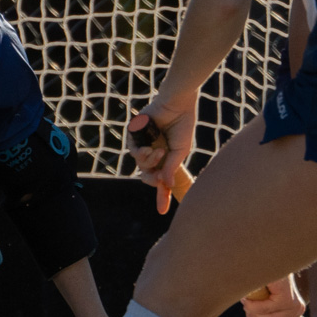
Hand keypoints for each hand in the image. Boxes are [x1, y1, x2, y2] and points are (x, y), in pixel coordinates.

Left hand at [127, 95, 196, 214]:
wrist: (178, 104)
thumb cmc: (182, 125)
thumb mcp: (180, 151)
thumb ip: (171, 167)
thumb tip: (167, 185)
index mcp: (165, 157)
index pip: (161, 180)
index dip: (162, 196)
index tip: (162, 212)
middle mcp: (153, 152)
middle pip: (147, 175)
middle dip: (153, 181)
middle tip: (160, 181)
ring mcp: (143, 143)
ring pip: (140, 164)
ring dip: (150, 163)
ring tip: (160, 152)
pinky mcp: (134, 135)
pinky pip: (134, 152)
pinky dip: (142, 154)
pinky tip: (152, 149)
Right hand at [243, 276, 312, 316]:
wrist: (257, 260)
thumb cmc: (256, 280)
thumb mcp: (254, 305)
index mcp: (292, 311)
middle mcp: (297, 308)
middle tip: (253, 308)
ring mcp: (294, 304)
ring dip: (255, 313)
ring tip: (251, 298)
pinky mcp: (287, 298)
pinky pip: (267, 312)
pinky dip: (254, 306)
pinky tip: (251, 296)